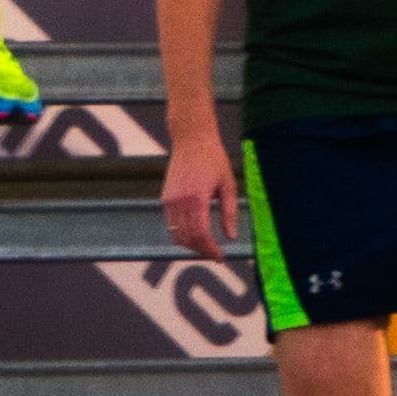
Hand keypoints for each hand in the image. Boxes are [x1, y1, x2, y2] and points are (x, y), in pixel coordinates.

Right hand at [161, 121, 238, 258]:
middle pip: (187, 238)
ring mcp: (169, 200)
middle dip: (201, 251)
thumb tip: (231, 237)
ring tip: (206, 246)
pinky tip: (196, 232)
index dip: (210, 250)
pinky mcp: (165, 198)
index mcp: (197, 197)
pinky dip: (182, 234)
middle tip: (215, 254)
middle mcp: (180, 201)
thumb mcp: (228, 183)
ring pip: (177, 235)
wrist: (192, 138)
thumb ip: (229, 211)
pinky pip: (171, 224)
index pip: (201, 234)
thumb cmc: (214, 159)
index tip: (220, 257)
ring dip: (191, 245)